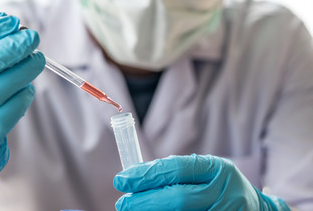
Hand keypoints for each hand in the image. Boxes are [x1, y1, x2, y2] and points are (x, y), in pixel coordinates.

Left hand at [114, 154, 289, 210]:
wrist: (254, 209)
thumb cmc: (219, 185)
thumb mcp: (204, 170)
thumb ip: (175, 172)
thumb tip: (136, 177)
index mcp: (217, 168)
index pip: (177, 168)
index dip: (147, 174)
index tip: (122, 179)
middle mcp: (224, 192)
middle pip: (178, 198)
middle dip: (144, 201)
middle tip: (123, 203)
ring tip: (133, 210)